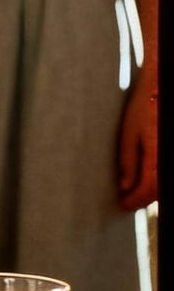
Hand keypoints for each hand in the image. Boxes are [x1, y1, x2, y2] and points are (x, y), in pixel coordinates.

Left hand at [116, 73, 157, 210]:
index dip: (134, 200)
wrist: (163, 85)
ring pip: (164, 183)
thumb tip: (124, 186)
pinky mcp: (170, 147)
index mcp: (158, 156)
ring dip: (152, 190)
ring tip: (134, 189)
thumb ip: (128, 161)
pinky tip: (148, 176)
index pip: (149, 190)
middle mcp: (169, 157)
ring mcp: (172, 154)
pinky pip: (167, 172)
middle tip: (126, 199)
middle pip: (159, 190)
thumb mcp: (129, 131)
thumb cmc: (147, 104)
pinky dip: (159, 177)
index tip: (122, 204)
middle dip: (143, 197)